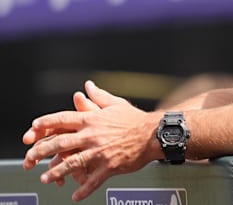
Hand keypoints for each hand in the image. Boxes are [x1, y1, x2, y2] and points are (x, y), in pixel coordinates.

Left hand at [23, 80, 160, 200]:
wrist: (154, 134)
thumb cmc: (136, 120)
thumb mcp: (116, 104)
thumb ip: (99, 96)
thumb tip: (88, 86)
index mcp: (92, 119)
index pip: (63, 119)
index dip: (46, 123)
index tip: (34, 127)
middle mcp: (92, 135)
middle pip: (60, 143)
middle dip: (42, 151)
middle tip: (31, 158)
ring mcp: (100, 152)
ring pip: (71, 163)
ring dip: (56, 172)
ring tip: (46, 178)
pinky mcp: (109, 166)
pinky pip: (92, 180)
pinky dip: (82, 189)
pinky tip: (75, 195)